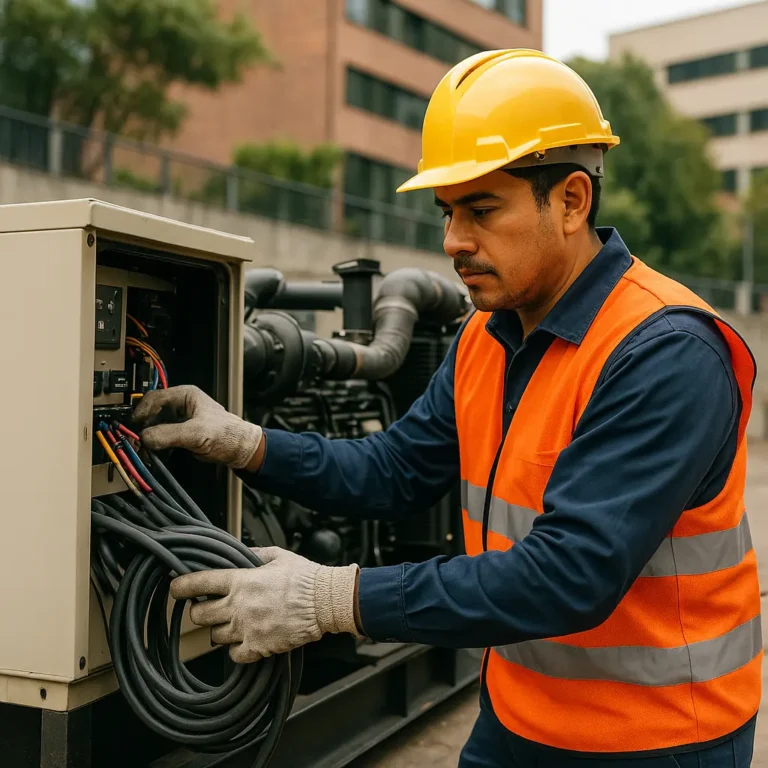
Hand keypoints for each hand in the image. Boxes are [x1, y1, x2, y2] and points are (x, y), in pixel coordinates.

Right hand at [132, 385, 262, 469]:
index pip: (155, 397)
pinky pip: (162, 436)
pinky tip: (153, 451)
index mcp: (185, 395)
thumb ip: (169, 434)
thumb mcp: (196, 433)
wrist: (239, 450)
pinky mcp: (180, 433)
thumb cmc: (227, 434)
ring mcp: (180, 420)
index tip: (133, 424)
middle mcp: (181, 405)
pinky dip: (156, 443)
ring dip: (148, 435)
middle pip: (152, 411)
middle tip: (135, 437)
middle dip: (143, 425)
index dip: (142, 410)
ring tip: (143, 446)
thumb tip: (145, 437)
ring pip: (155, 425)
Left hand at [170, 547, 362, 662]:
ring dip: (221, 629)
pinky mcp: (258, 647)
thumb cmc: (304, 576)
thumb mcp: (277, 556)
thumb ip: (253, 554)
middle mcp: (238, 606)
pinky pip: (234, 654)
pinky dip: (237, 649)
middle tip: (210, 608)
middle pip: (199, 616)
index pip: (199, 583)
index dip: (181, 586)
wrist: (325, 601)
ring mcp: (246, 628)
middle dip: (201, 612)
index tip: (174, 588)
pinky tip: (247, 639)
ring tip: (235, 622)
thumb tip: (239, 552)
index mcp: (240, 581)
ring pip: (215, 636)